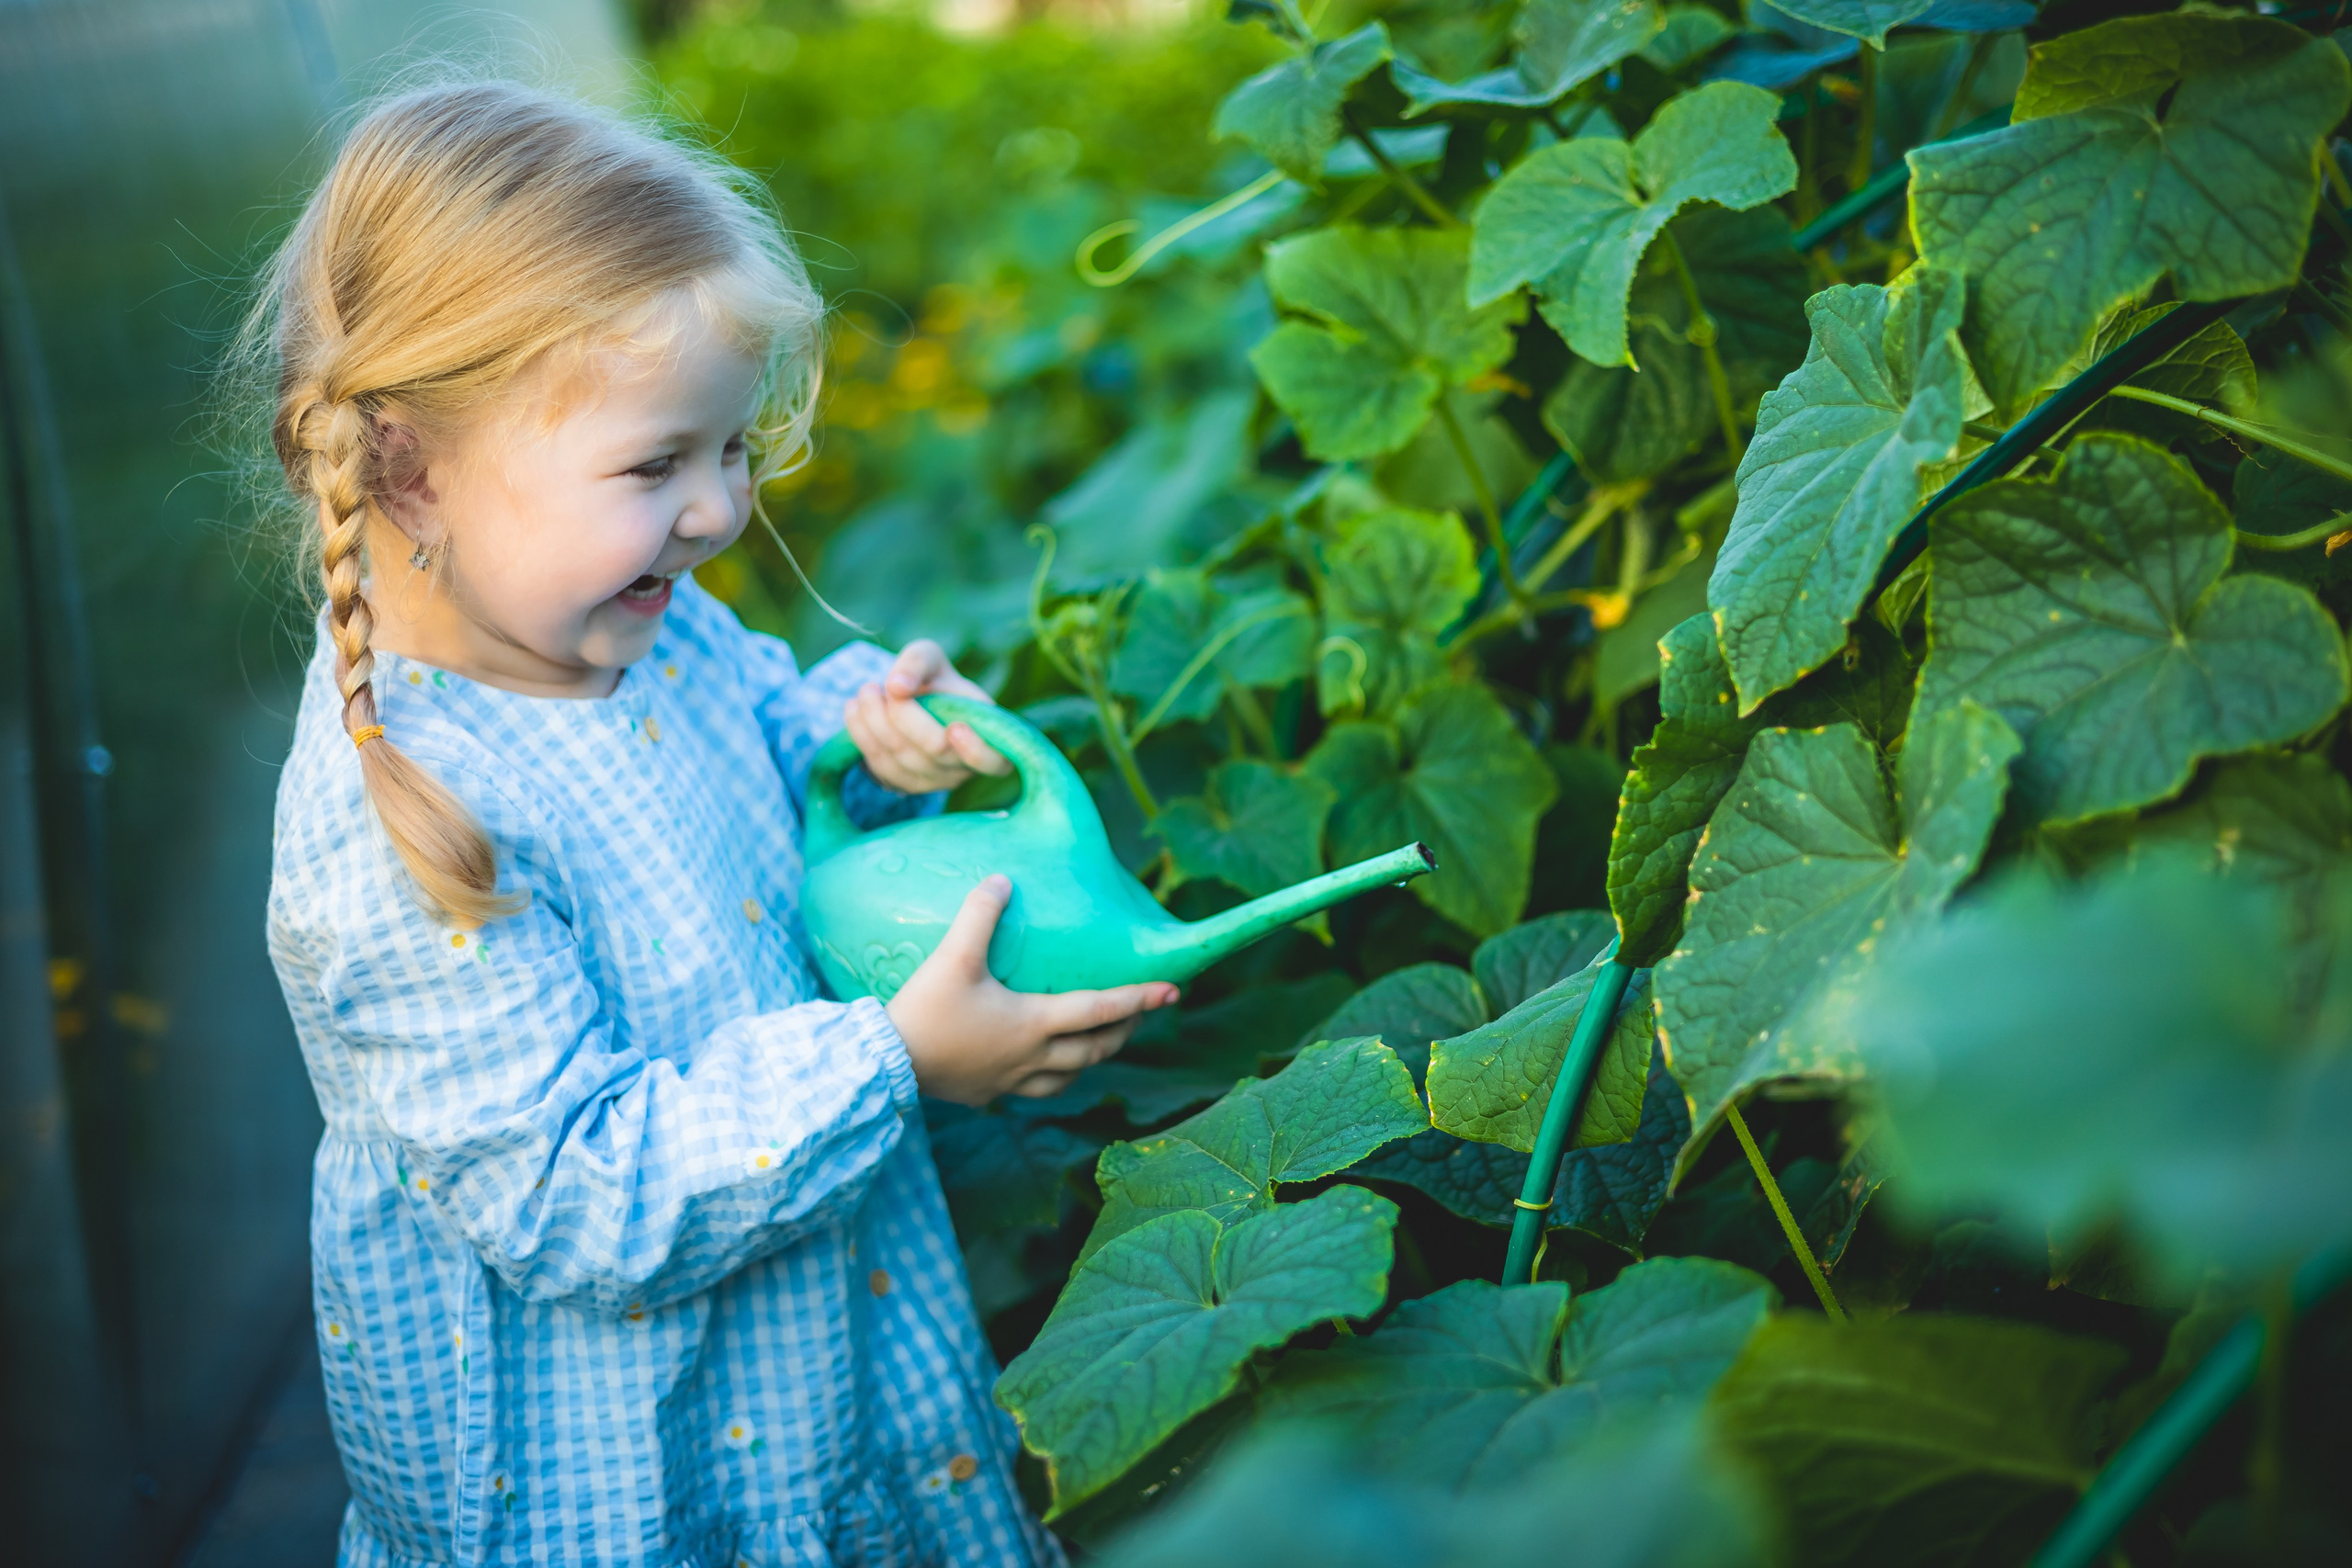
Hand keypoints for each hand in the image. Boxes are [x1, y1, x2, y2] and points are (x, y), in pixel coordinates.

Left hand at [844, 639, 1012, 794]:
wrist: (915, 700)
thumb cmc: (933, 678)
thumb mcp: (930, 656)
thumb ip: (917, 662)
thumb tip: (897, 686)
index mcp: (989, 737)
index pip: (994, 761)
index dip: (976, 750)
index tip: (955, 727)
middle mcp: (965, 768)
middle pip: (934, 750)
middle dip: (900, 715)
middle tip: (875, 685)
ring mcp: (936, 782)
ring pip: (902, 759)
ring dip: (873, 723)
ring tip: (865, 691)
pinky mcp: (907, 786)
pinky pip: (881, 768)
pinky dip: (863, 737)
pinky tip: (855, 711)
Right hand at [886, 875, 1178, 1104]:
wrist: (885, 1065)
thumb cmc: (925, 1011)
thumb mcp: (953, 956)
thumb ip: (979, 915)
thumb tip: (1002, 879)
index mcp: (1034, 1023)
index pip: (1100, 1009)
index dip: (1139, 999)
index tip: (1173, 991)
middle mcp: (1032, 1058)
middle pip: (1096, 1049)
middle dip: (1124, 1031)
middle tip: (1142, 1014)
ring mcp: (1011, 1081)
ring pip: (1070, 1077)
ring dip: (1092, 1058)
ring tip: (1099, 1041)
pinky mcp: (987, 1095)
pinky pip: (1034, 1089)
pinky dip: (1052, 1076)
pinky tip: (1040, 1065)